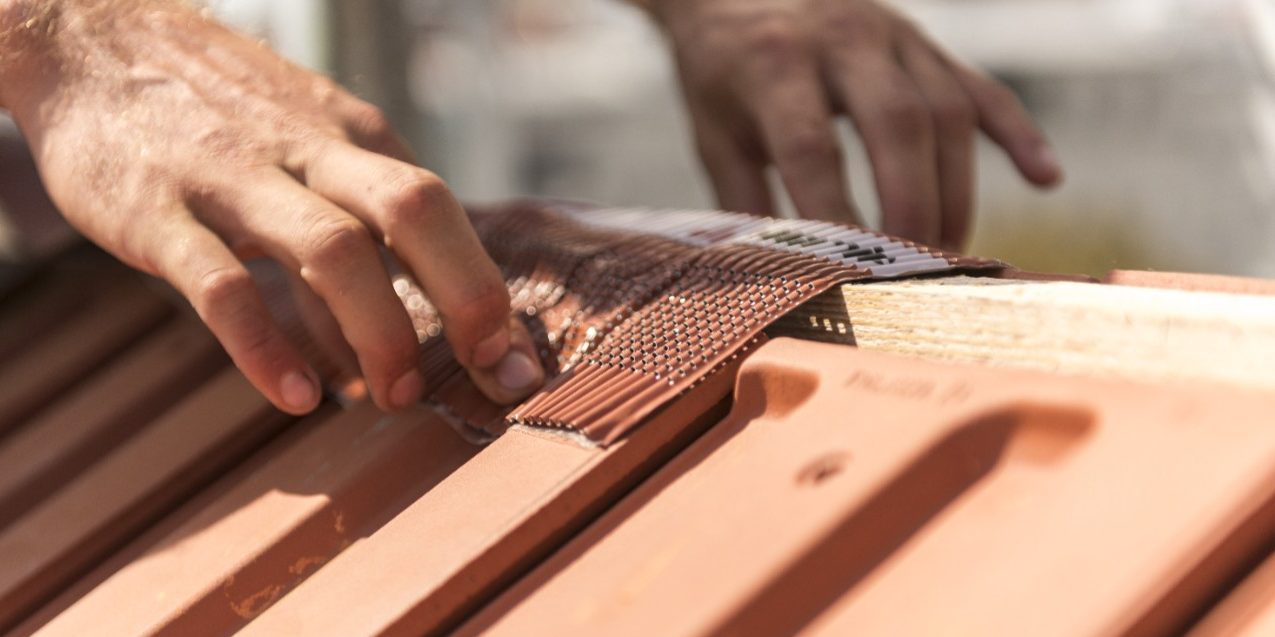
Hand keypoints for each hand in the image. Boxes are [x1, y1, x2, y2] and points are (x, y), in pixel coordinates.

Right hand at [0, 1, 543, 413]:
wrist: (88, 39)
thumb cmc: (217, 115)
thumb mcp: (305, 146)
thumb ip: (353, 227)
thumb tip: (399, 335)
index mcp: (351, 136)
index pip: (442, 209)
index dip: (486, 286)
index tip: (514, 356)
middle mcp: (307, 150)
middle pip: (414, 211)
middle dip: (465, 295)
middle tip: (486, 373)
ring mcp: (232, 177)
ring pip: (332, 250)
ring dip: (379, 332)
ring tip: (395, 397)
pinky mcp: (156, 211)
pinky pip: (222, 286)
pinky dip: (265, 347)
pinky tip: (297, 396)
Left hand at [647, 0, 1062, 248]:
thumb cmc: (724, 79)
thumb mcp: (716, 138)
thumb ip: (745, 207)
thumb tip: (775, 284)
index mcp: (774, 64)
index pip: (814, 147)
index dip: (836, 214)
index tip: (849, 273)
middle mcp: (842, 37)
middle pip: (898, 122)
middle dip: (913, 205)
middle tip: (917, 268)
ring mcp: (893, 34)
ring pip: (948, 110)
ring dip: (956, 190)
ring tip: (948, 253)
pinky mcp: (926, 42)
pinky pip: (983, 87)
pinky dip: (1019, 134)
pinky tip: (1046, 179)